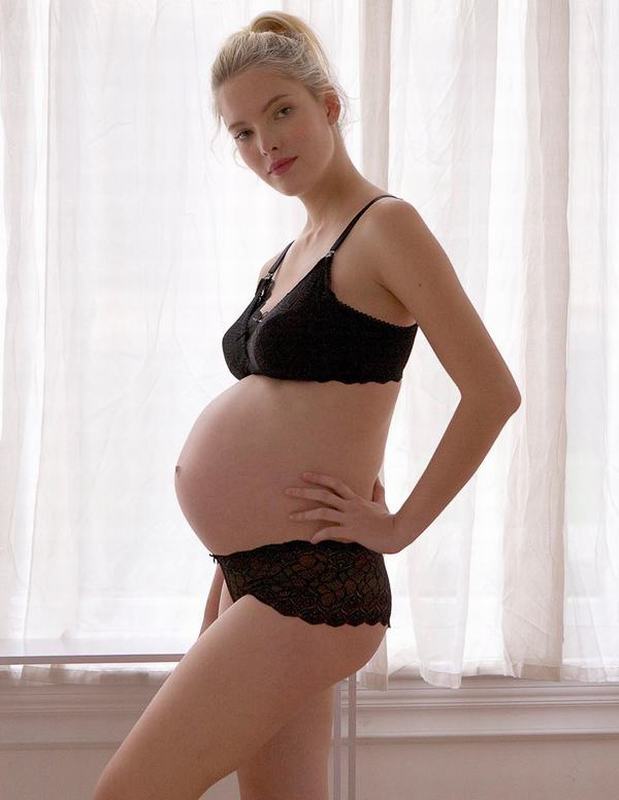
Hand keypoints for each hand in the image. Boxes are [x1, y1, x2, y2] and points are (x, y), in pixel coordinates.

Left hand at [284, 471, 399, 554]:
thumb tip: (377, 476)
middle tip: (287, 491)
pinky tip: (312, 540)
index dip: (319, 478)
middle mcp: (350, 506)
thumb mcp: (381, 501)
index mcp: (355, 498)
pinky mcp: (352, 532)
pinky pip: (331, 532)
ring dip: (305, 514)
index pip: (334, 483)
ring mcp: (350, 519)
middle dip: (304, 492)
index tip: (304, 475)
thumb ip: (377, 489)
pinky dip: (320, 536)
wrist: (397, 533)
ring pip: (323, 513)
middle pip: (323, 495)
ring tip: (291, 516)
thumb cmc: (388, 519)